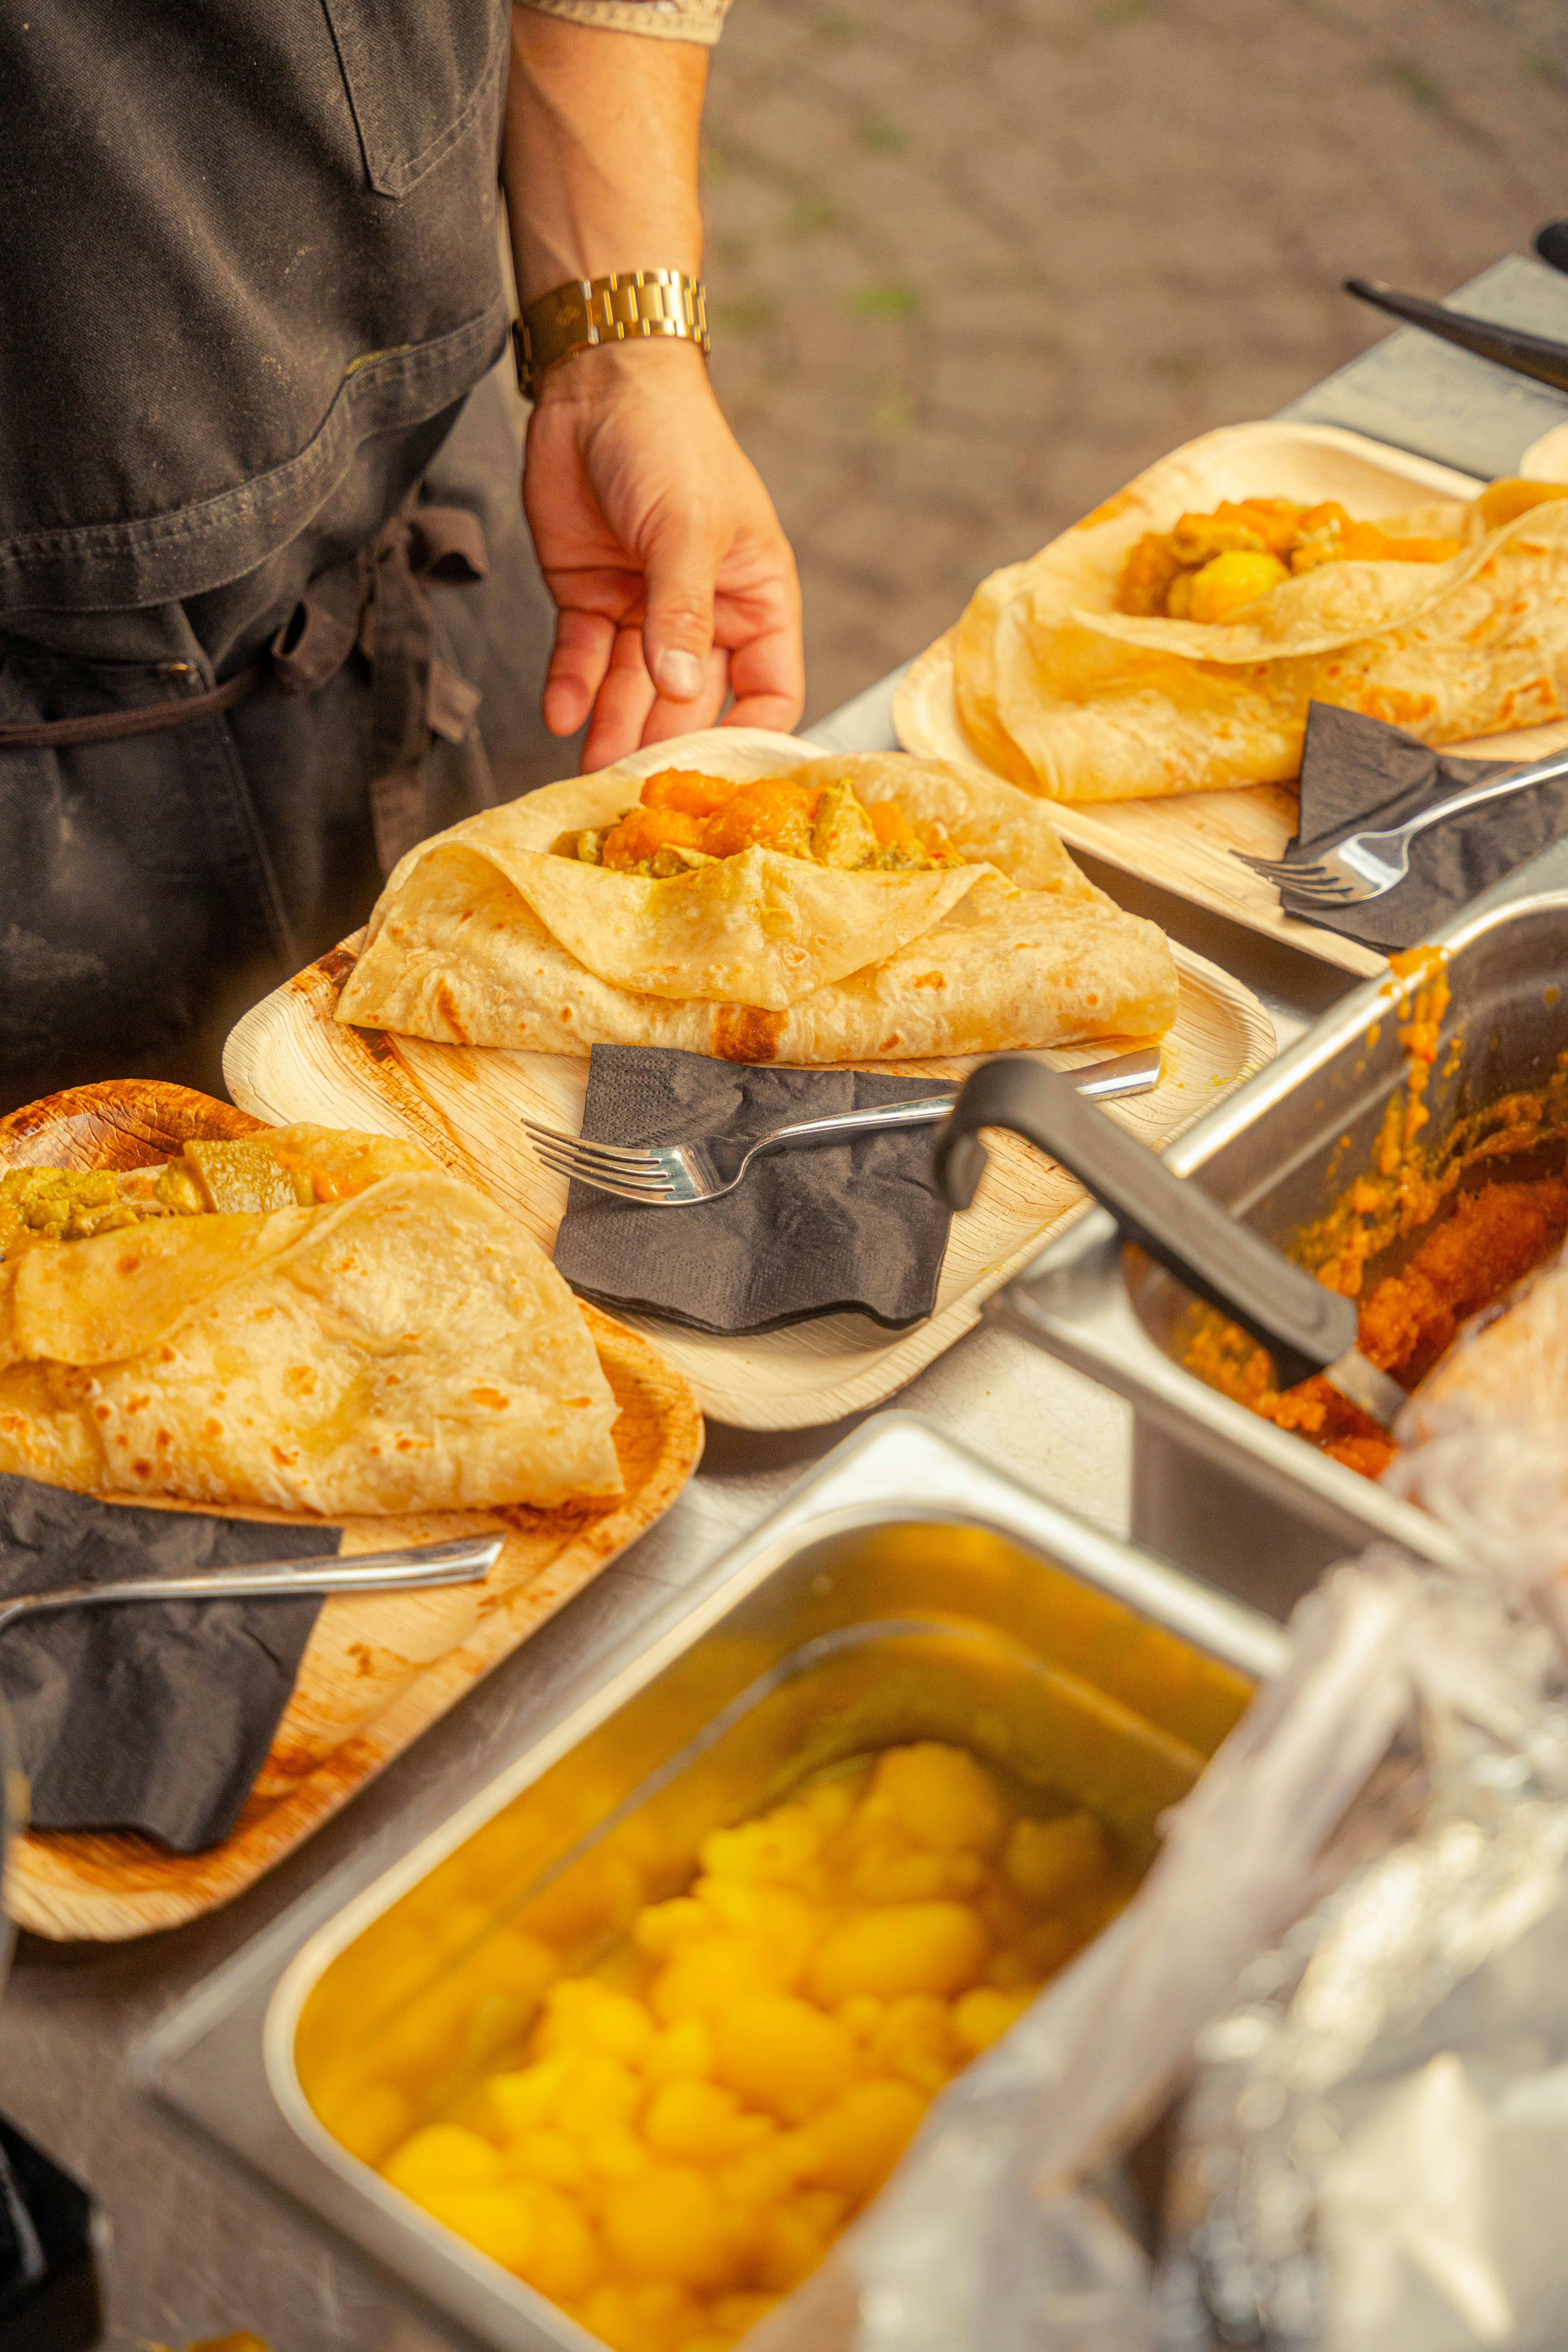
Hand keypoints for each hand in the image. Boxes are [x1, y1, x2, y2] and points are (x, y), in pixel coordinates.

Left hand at [522, 342, 803, 769]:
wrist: (596, 384)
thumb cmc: (670, 442)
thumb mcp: (687, 529)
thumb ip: (683, 614)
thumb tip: (684, 691)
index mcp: (755, 599)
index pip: (769, 689)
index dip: (749, 736)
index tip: (721, 780)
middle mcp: (702, 614)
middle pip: (690, 703)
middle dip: (663, 744)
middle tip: (635, 791)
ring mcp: (643, 610)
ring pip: (631, 691)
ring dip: (612, 730)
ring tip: (589, 774)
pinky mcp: (590, 599)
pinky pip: (582, 661)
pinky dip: (571, 690)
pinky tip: (560, 718)